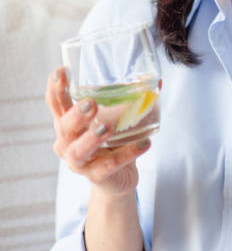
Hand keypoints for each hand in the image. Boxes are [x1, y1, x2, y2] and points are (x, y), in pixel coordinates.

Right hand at [45, 67, 150, 196]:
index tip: (61, 72)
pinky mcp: (96, 176)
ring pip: (78, 151)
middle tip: (91, 104)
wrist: (118, 178)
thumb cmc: (112, 142)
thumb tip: (156, 81)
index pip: (57, 103)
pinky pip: (109, 166)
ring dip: (91, 138)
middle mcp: (68, 142)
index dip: (56, 88)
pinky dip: (127, 154)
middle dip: (76, 115)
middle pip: (64, 127)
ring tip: (107, 127)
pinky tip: (143, 143)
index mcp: (69, 123)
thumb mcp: (116, 118)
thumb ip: (131, 99)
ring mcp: (79, 162)